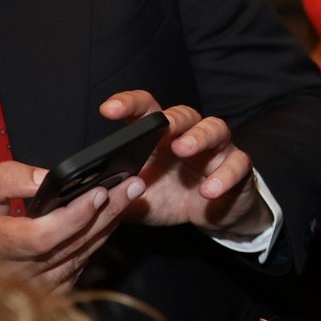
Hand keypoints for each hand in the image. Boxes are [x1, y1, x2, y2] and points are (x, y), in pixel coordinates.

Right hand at [0, 159, 143, 292]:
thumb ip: (7, 179)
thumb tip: (48, 178)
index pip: (42, 237)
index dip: (74, 216)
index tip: (99, 191)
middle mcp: (17, 273)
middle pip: (73, 243)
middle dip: (107, 210)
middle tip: (133, 183)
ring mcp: (35, 287)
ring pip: (83, 253)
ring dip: (110, 222)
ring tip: (131, 192)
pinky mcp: (49, 291)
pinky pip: (81, 263)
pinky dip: (98, 238)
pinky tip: (112, 215)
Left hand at [100, 91, 272, 240]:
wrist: (212, 215)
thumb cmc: (171, 198)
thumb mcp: (137, 200)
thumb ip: (115, 195)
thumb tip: (83, 198)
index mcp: (160, 138)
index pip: (146, 111)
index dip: (128, 105)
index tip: (107, 110)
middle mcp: (189, 135)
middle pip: (184, 114)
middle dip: (171, 119)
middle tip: (160, 127)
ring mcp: (216, 150)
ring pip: (215, 128)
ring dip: (199, 136)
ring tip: (184, 148)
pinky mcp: (237, 167)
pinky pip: (237, 163)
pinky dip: (224, 175)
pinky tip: (209, 190)